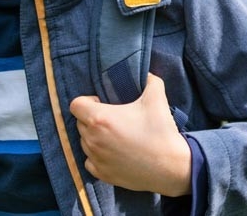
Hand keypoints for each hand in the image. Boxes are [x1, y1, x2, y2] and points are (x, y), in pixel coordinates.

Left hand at [69, 74, 191, 196]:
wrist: (171, 167)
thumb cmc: (161, 132)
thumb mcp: (157, 98)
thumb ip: (149, 80)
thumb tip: (145, 74)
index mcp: (100, 119)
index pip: (75, 105)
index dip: (87, 100)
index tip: (102, 103)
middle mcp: (92, 139)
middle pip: (79, 123)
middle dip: (92, 118)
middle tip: (113, 118)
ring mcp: (96, 158)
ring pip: (84, 142)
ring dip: (95, 136)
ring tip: (115, 135)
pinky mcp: (101, 174)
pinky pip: (89, 161)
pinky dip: (98, 155)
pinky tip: (114, 151)